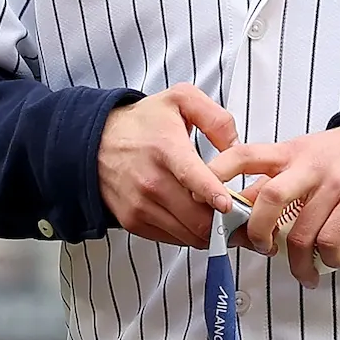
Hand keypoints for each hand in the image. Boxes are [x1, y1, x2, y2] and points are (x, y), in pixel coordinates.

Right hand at [96, 85, 237, 248]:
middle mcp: (150, 181)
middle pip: (195, 217)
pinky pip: (172, 239)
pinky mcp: (133, 221)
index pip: (191, 176)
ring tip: (226, 220)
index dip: (212, 193)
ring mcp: (140, 205)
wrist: (95, 141)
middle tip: (244, 217)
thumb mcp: (180, 100)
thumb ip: (215, 117)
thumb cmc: (142, 123)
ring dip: (211, 232)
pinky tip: (199, 221)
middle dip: (225, 221)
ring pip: (188, 234)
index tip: (228, 205)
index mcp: (166, 148)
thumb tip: (236, 146)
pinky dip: (190, 234)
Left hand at [209, 125, 339, 288]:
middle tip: (261, 249)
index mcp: (288, 153)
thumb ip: (276, 177)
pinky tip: (333, 262)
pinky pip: (331, 239)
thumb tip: (242, 207)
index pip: (245, 155)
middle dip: (256, 232)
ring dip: (298, 262)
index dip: (218, 173)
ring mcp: (332, 184)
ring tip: (304, 273)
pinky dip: (328, 259)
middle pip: (269, 199)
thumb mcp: (304, 154)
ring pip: (302, 232)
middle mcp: (307, 167)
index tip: (202, 198)